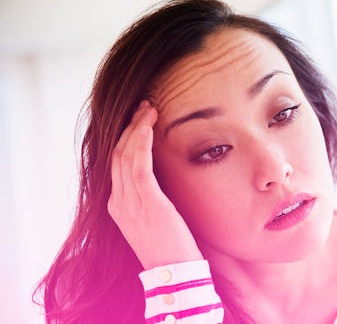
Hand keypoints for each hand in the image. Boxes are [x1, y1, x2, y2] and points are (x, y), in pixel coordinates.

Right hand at [108, 100, 202, 269]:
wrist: (174, 272)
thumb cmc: (172, 246)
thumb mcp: (156, 219)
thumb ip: (152, 198)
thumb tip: (163, 179)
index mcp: (119, 205)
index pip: (117, 164)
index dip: (127, 139)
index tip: (140, 121)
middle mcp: (119, 201)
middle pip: (118, 154)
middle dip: (130, 127)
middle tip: (144, 107)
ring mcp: (129, 202)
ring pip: (125, 154)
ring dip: (136, 128)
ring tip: (149, 109)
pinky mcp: (146, 201)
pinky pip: (138, 164)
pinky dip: (141, 141)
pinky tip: (148, 126)